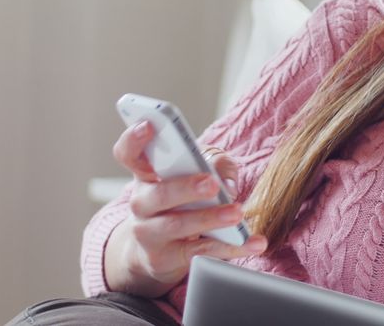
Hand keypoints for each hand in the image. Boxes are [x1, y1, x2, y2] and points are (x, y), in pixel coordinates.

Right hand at [103, 121, 267, 296]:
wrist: (157, 251)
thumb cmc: (180, 202)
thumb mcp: (196, 176)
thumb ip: (216, 164)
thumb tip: (228, 180)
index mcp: (146, 175)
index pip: (129, 154)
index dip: (134, 139)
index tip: (148, 124)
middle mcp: (141, 204)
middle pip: (158, 195)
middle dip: (185, 188)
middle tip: (211, 183)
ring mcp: (150, 233)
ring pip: (177, 225)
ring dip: (210, 219)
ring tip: (237, 213)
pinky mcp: (165, 258)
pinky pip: (201, 251)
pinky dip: (231, 248)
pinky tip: (254, 243)